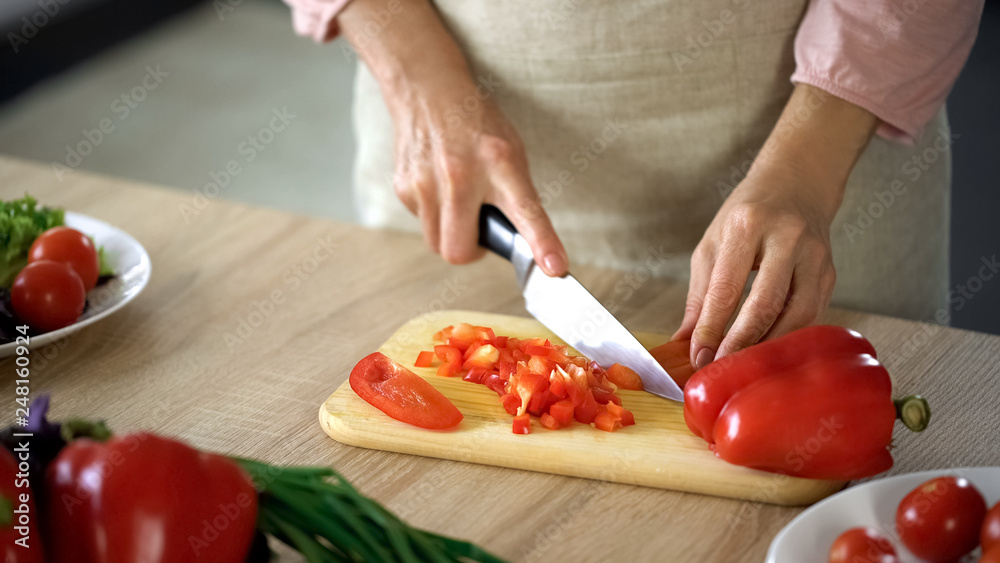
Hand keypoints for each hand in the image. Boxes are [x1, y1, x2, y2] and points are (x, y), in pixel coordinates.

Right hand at [338, 0, 567, 275]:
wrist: (428, 90)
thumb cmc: (476, 125)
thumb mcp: (510, 151)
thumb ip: (516, 196)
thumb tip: (522, 244)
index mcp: (501, 163)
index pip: (526, 212)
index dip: (542, 244)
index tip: (554, 269)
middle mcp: (461, 174)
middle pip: (460, 251)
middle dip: (471, 251)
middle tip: (479, 229)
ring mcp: (427, 182)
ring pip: (437, 243)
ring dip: (451, 233)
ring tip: (458, 201)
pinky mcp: (404, 186)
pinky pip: (421, 223)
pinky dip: (433, 215)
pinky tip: (438, 186)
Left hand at [673, 165, 837, 367]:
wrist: (796, 185)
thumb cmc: (746, 216)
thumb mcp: (713, 245)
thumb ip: (700, 296)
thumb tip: (685, 342)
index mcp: (748, 226)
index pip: (727, 288)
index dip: (712, 328)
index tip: (699, 356)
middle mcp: (787, 238)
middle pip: (765, 304)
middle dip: (741, 342)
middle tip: (722, 367)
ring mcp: (815, 256)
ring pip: (796, 315)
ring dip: (768, 345)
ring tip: (744, 363)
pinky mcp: (831, 273)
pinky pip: (811, 315)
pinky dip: (788, 336)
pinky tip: (769, 348)